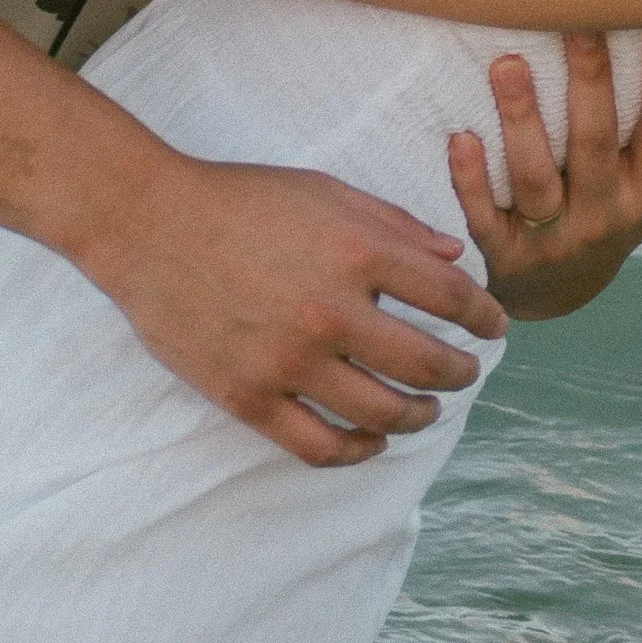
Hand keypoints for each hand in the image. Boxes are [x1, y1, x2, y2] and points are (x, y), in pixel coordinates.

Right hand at [69, 141, 510, 465]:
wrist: (146, 222)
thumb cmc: (239, 198)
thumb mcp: (326, 191)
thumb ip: (395, 224)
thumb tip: (456, 254)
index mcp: (358, 252)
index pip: (452, 297)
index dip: (486, 315)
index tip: (495, 325)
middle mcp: (332, 311)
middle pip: (428, 362)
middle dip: (462, 371)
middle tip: (468, 370)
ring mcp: (289, 361)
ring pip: (383, 413)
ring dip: (420, 415)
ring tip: (428, 408)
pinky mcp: (249, 397)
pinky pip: (318, 446)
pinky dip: (358, 451)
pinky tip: (373, 440)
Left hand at [448, 29, 641, 320]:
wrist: (556, 294)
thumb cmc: (618, 209)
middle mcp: (608, 212)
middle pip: (598, 144)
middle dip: (590, 83)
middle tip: (574, 20)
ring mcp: (555, 237)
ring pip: (536, 178)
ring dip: (521, 121)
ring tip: (505, 63)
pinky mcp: (503, 254)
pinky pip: (485, 215)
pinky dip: (471, 179)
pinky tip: (458, 136)